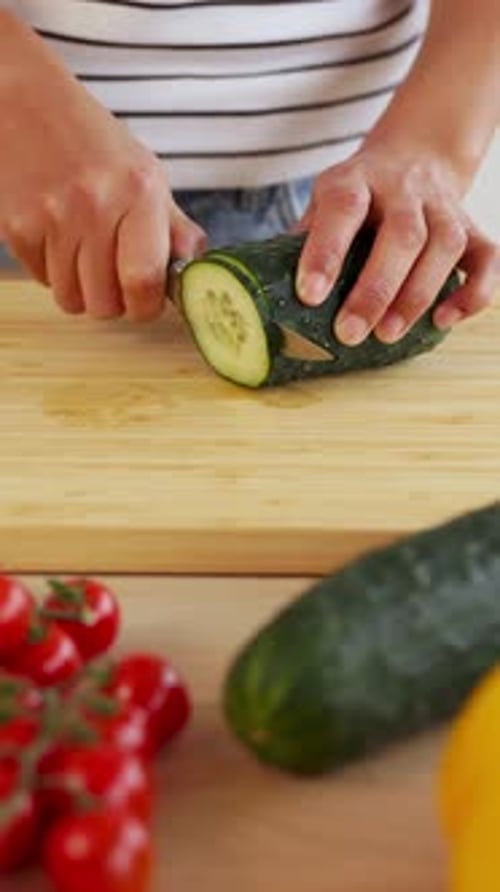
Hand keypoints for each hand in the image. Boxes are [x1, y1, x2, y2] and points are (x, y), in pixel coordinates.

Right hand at [0, 18, 205, 321]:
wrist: (20, 101)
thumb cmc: (89, 139)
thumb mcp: (144, 172)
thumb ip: (173, 225)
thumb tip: (196, 265)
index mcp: (139, 192)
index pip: (144, 281)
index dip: (145, 306)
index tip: (145, 301)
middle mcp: (96, 206)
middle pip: (106, 304)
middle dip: (113, 302)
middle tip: (113, 279)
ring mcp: (53, 218)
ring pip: (71, 300)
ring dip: (80, 290)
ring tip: (83, 253)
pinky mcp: (18, 227)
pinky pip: (41, 280)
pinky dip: (51, 271)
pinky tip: (57, 238)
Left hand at [295, 139, 499, 344]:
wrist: (416, 155)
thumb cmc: (359, 196)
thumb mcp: (324, 201)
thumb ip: (305, 239)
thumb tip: (268, 293)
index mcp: (356, 179)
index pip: (343, 209)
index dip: (326, 252)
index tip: (309, 295)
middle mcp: (404, 189)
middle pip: (402, 234)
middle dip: (376, 289)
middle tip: (349, 333)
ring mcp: (443, 206)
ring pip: (445, 246)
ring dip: (417, 295)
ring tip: (387, 335)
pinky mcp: (472, 227)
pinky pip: (488, 259)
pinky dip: (472, 293)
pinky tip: (444, 321)